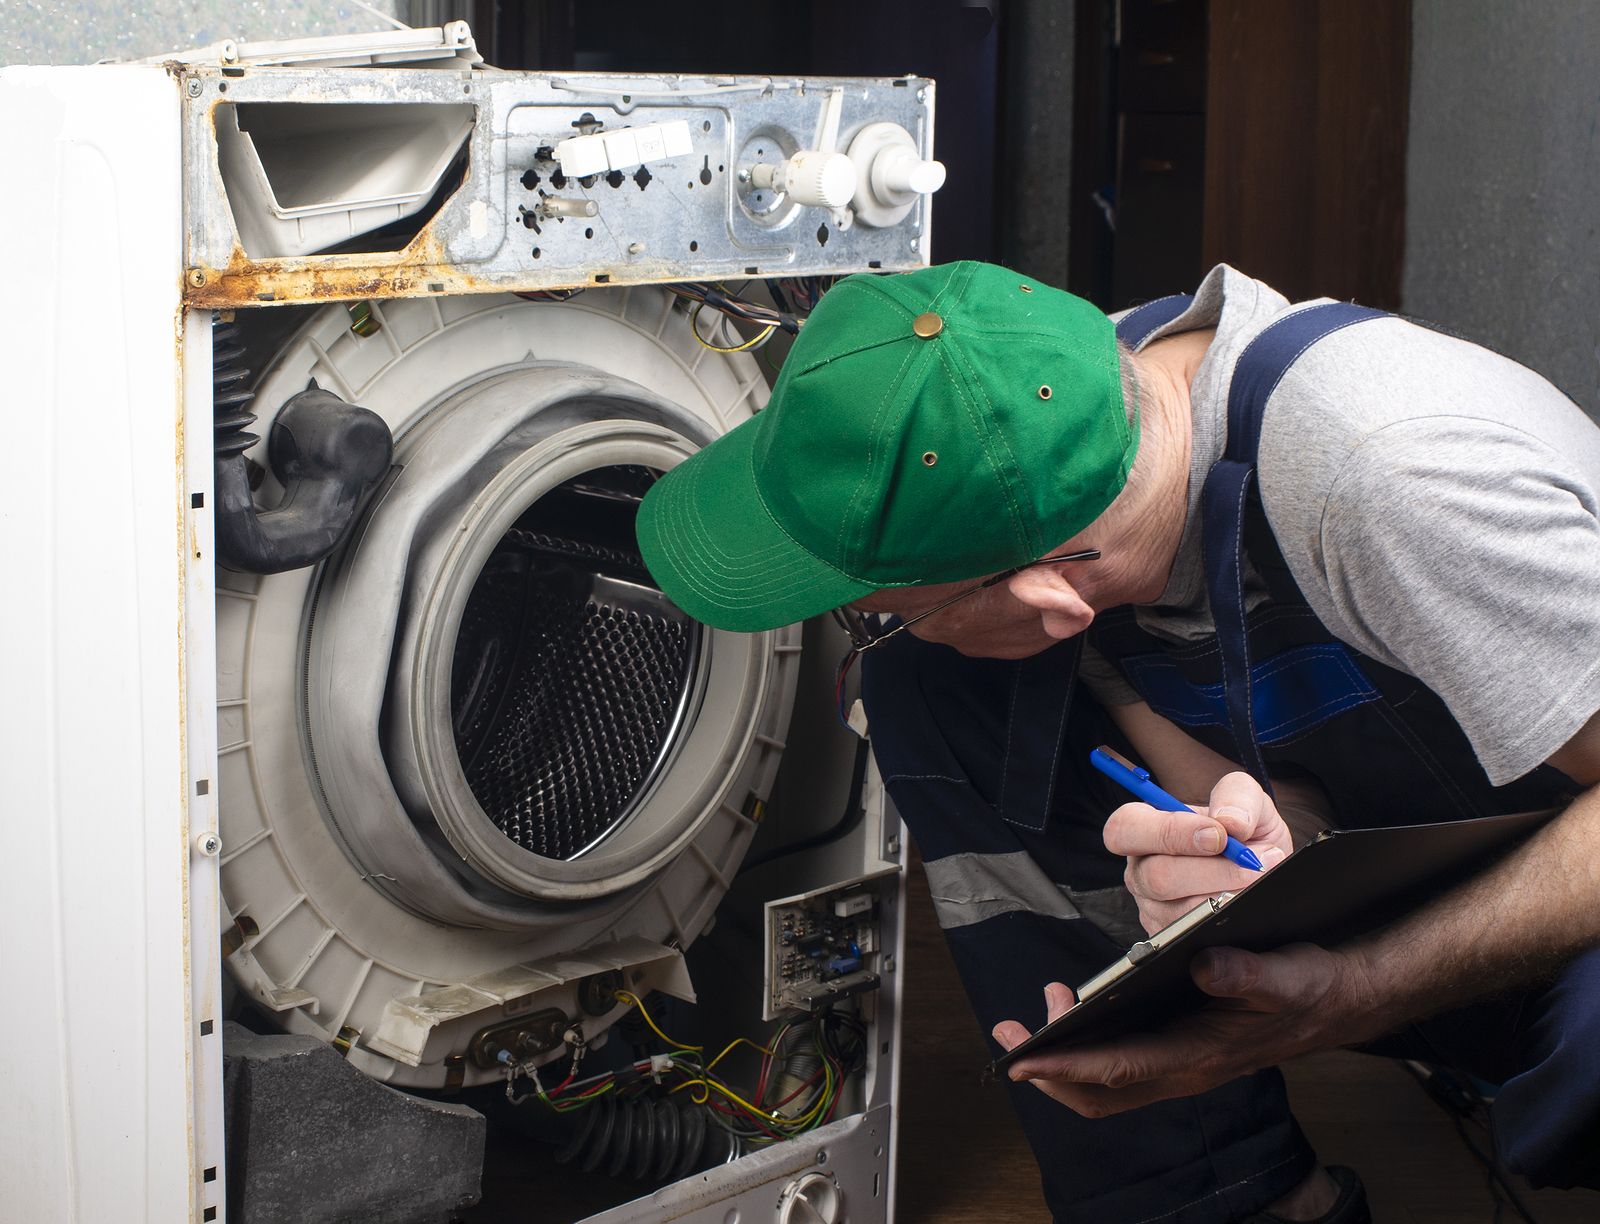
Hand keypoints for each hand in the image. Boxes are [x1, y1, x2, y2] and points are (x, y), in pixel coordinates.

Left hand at [991, 941, 1382, 1115]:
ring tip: (1041, 1011)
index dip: (1065, 1066)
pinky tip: (1080, 1007)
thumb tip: (1204, 964)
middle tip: (1008, 1034)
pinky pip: (1122, 1065)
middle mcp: (1183, 1069)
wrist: (1337, 1000)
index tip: (1021, 1058)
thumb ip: (1246, 973)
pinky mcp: (1180, 1051)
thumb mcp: (1284, 973)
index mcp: (1200, 1055)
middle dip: (1047, 1071)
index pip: (1118, 1069)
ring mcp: (1180, 1065)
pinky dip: (1089, 1046)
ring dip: (1064, 1057)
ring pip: (1107, 1083)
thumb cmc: (1308, 987)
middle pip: (1099, 1092)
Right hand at [1105, 771, 1293, 933]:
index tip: (1218, 835)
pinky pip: (1195, 935)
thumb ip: (1236, 795)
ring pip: (1180, 910)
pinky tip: (1247, 902)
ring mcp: (1153, 908)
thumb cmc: (1246, 831)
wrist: (1265, 872)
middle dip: (1210, 870)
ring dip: (1227, 894)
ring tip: (1259, 877)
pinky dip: (1228, 918)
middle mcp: (1140, 870)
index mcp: (1143, 828)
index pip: (1125, 828)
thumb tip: (1229, 821)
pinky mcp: (1172, 939)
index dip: (1169, 832)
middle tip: (1250, 862)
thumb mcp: (1245, 800)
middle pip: (1156, 876)